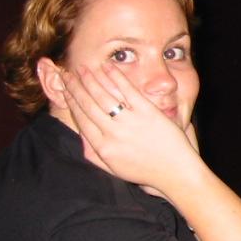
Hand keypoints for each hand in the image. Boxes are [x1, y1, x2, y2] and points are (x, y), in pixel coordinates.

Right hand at [61, 64, 198, 192]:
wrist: (175, 173)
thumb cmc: (145, 172)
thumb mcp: (113, 168)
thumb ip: (93, 153)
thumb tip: (79, 135)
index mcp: (103, 147)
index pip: (81, 119)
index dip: (71, 101)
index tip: (65, 90)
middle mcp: (113, 134)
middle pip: (88, 105)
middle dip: (75, 87)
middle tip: (67, 74)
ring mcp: (131, 122)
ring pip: (104, 96)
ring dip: (91, 79)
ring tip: (83, 68)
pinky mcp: (148, 113)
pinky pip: (128, 91)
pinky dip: (116, 77)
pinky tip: (108, 66)